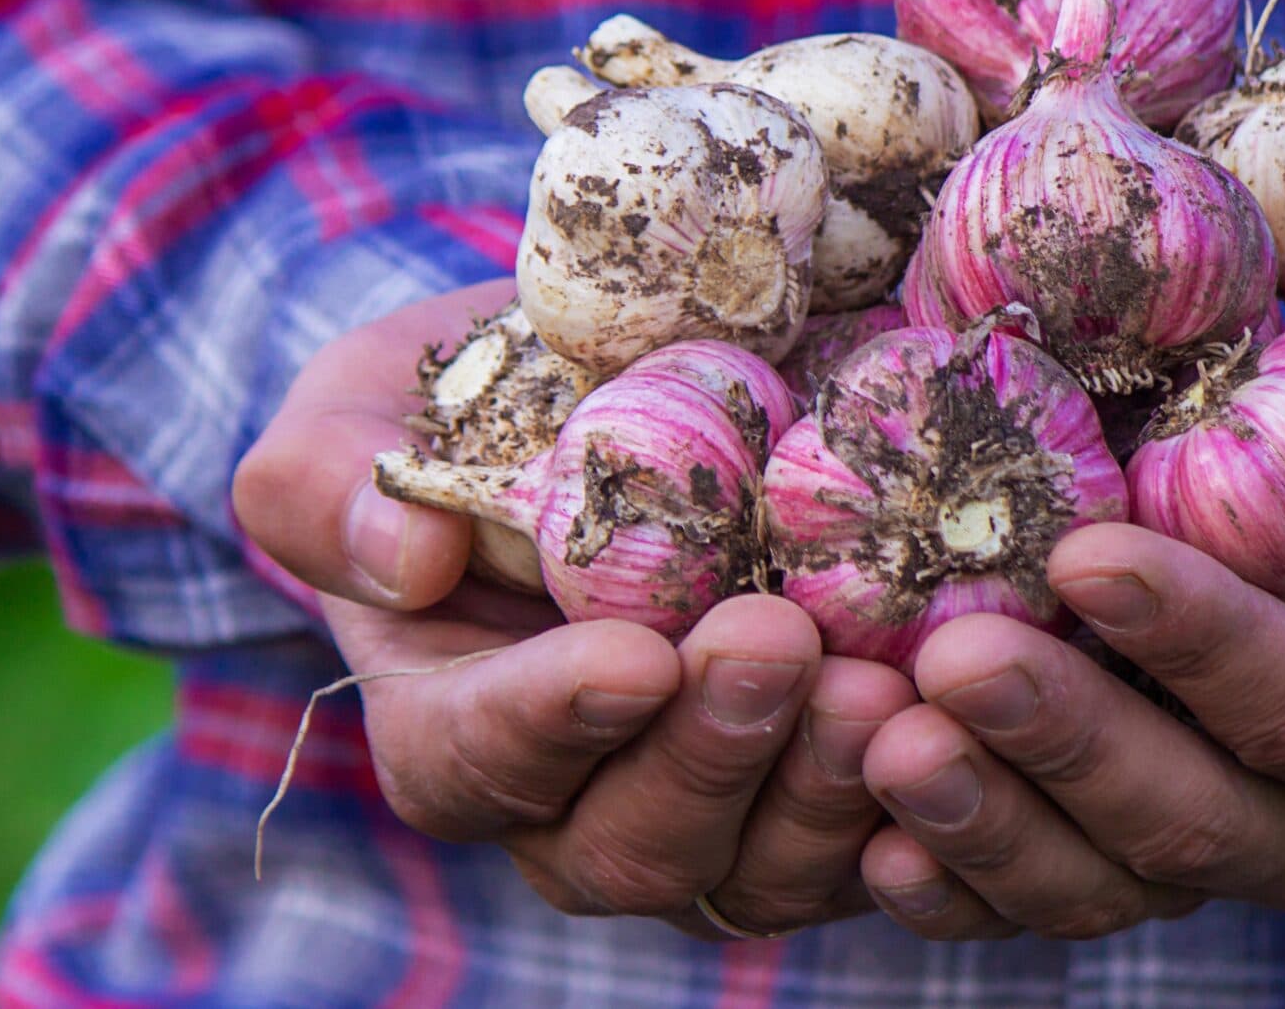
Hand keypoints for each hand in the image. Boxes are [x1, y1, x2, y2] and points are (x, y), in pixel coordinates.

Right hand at [234, 283, 912, 937]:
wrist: (601, 416)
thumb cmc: (457, 418)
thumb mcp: (358, 412)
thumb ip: (327, 481)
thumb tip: (402, 557)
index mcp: (448, 728)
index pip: (473, 763)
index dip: (549, 722)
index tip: (630, 658)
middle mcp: (572, 808)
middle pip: (630, 844)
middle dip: (710, 756)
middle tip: (780, 645)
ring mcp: (704, 821)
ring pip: (758, 871)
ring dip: (823, 789)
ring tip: (884, 685)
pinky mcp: (814, 806)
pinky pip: (867, 851)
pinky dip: (914, 800)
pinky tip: (958, 720)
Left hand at [854, 401, 1284, 939]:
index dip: (1198, 639)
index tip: (1087, 555)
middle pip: (1185, 809)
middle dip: (1065, 736)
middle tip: (953, 654)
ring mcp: (1205, 855)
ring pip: (1097, 877)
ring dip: (987, 818)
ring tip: (883, 740)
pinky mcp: (1109, 862)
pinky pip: (1024, 907)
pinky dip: (946, 888)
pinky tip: (869, 843)